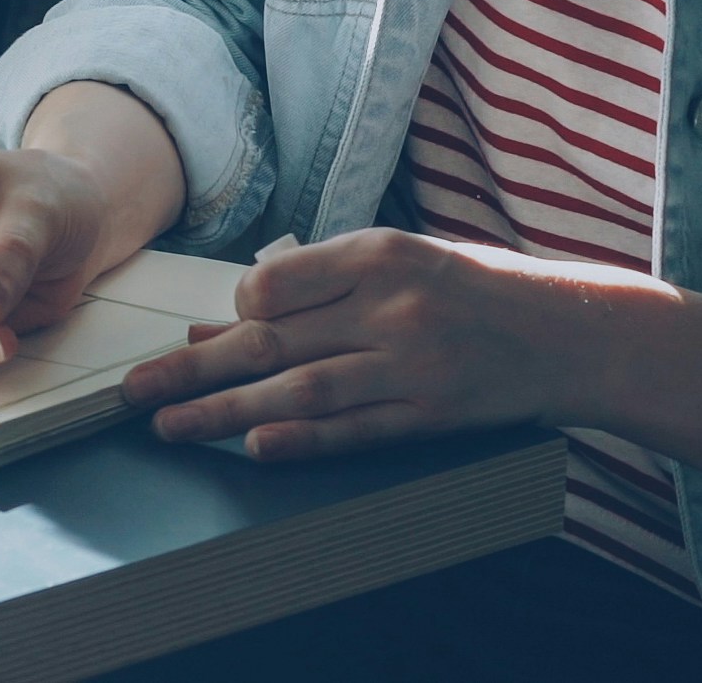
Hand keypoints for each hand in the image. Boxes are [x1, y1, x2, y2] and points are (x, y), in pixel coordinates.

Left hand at [120, 228, 654, 459]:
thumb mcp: (394, 264)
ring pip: (302, 389)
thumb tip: (219, 321)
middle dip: (195, 368)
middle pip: (273, 340)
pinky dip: (304, 440)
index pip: (275, 283)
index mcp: (378, 254)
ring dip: (227, 412)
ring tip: (170, 426)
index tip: (209, 329)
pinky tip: (257, 447)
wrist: (567, 329)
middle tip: (134, 390)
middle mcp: (391, 306)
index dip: (234, 311)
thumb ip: (311, 287)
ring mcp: (413, 364)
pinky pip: (356, 430)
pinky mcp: (433, 414)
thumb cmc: (469, 289)